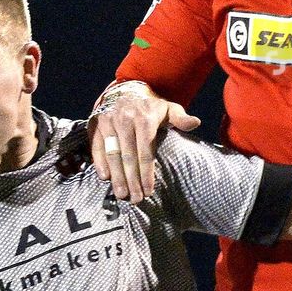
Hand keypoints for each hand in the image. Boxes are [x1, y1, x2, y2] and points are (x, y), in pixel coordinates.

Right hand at [88, 81, 200, 202]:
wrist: (126, 92)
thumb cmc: (151, 107)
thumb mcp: (168, 109)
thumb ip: (181, 118)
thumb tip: (195, 123)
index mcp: (144, 117)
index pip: (145, 150)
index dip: (146, 173)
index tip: (149, 191)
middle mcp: (124, 118)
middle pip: (128, 155)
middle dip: (132, 180)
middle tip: (135, 199)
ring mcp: (108, 121)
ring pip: (112, 153)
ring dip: (116, 176)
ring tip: (121, 194)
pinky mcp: (96, 124)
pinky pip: (96, 146)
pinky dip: (99, 162)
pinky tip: (105, 178)